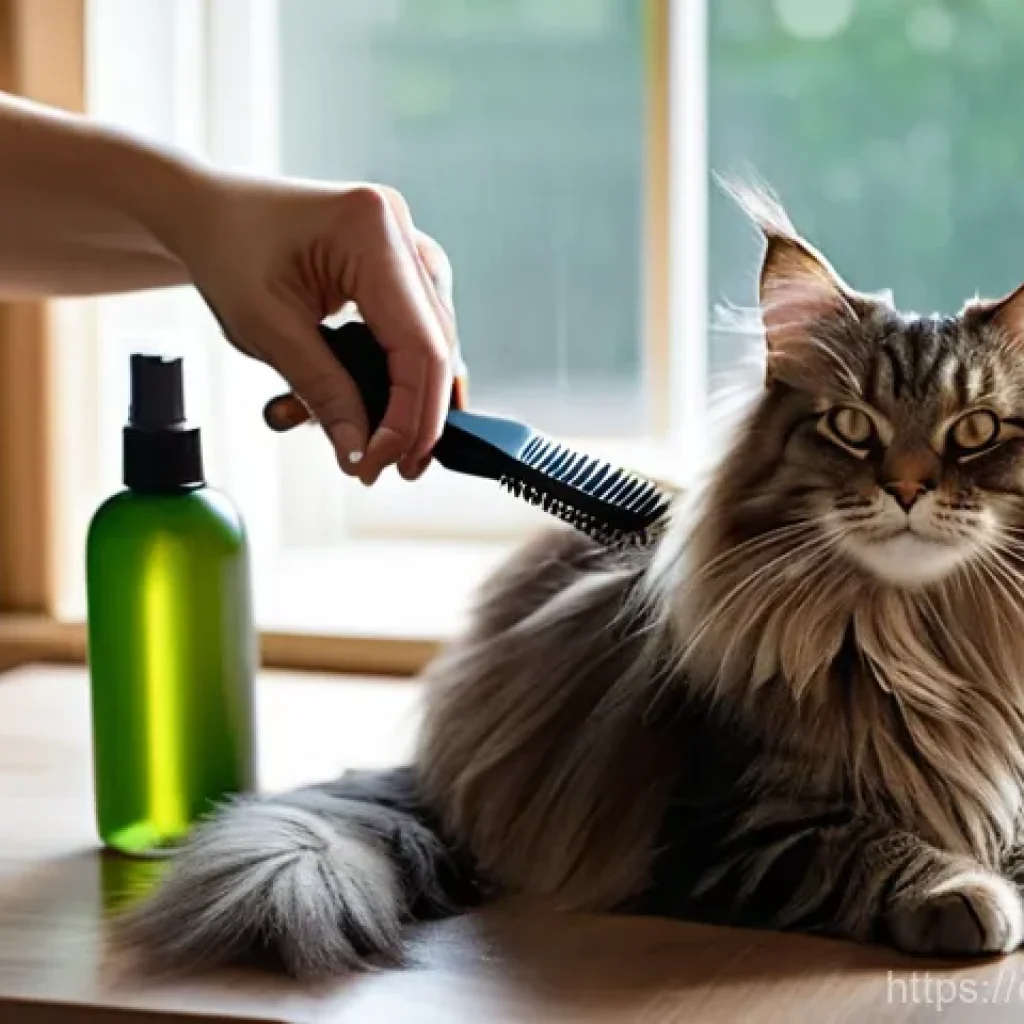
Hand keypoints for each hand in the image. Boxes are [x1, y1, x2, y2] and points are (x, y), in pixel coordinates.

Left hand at [167, 174, 456, 483]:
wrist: (209, 213)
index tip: (383, 462)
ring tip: (369, 443)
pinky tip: (367, 406)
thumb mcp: (267, 329)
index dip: (409, 414)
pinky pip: (415, 332)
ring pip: (431, 344)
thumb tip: (361, 453)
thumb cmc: (228, 252)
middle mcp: (404, 232)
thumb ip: (322, 392)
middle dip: (414, 417)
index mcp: (372, 231)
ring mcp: (409, 247)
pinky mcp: (402, 267)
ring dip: (403, 400)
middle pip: (436, 346)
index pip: (418, 344)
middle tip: (389, 468)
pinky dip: (393, 375)